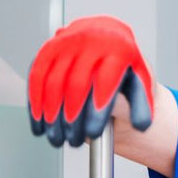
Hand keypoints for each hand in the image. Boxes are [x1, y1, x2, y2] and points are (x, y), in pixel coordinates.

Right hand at [28, 16, 154, 146]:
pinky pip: (37, 75)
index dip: (98, 110)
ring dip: (51, 113)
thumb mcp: (142, 82)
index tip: (94, 132)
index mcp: (118, 49)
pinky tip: (39, 120)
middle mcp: (92, 41)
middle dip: (72, 116)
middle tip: (73, 138)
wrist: (109, 39)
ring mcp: (68, 42)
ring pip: (53, 81)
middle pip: (76, 83)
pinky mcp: (49, 48)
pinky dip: (35, 101)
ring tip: (56, 136)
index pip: (105, 82)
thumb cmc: (125, 66)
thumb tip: (140, 124)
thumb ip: (142, 104)